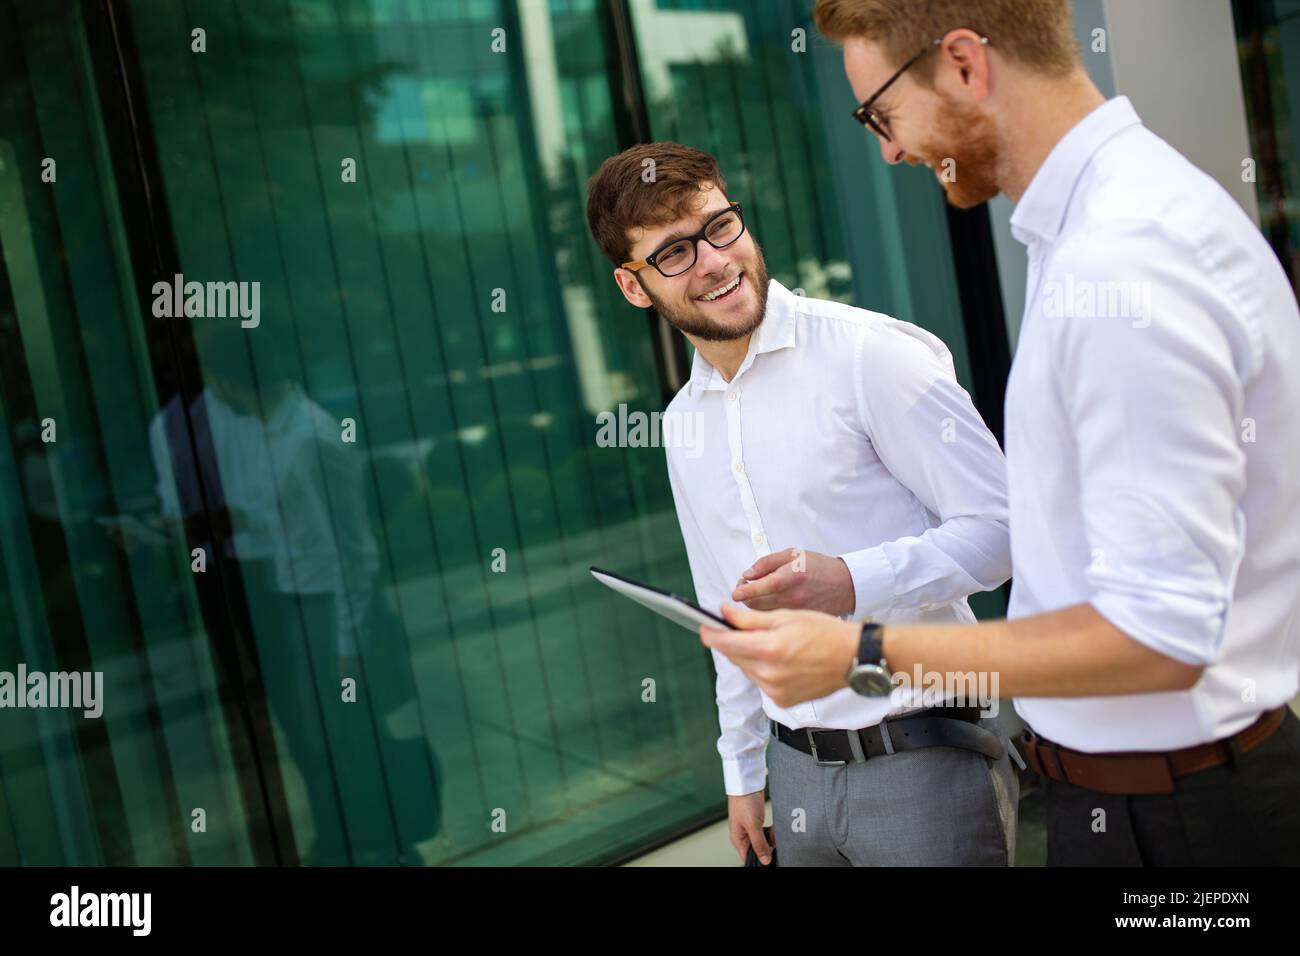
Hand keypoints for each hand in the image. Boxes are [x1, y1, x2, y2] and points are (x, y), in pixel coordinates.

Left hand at [701, 604, 860, 708]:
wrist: (853, 658)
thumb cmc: (824, 632)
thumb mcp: (786, 616)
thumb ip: (750, 619)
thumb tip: (724, 614)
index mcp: (768, 650)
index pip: (724, 644)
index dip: (710, 634)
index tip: (704, 626)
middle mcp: (768, 675)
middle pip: (734, 657)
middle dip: (733, 642)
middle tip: (740, 628)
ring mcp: (775, 691)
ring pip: (747, 670)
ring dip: (749, 656)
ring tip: (770, 643)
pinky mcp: (782, 702)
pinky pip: (761, 682)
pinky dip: (763, 670)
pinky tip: (780, 660)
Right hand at [727, 790, 771, 863]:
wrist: (747, 783)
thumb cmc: (743, 801)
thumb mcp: (753, 825)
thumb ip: (759, 844)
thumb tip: (765, 861)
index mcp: (738, 839)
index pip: (749, 857)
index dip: (760, 860)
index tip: (771, 857)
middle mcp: (743, 836)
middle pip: (757, 850)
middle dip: (768, 847)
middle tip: (773, 840)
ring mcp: (750, 829)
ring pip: (763, 842)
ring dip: (770, 839)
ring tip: (773, 832)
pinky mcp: (757, 822)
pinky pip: (766, 833)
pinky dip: (771, 832)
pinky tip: (773, 828)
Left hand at [730, 548, 854, 615]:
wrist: (846, 586)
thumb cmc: (820, 568)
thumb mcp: (793, 555)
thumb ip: (767, 563)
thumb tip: (747, 575)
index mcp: (790, 577)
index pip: (759, 587)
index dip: (742, 591)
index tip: (735, 592)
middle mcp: (793, 598)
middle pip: (756, 605)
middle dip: (745, 599)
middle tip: (744, 590)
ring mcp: (797, 614)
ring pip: (763, 616)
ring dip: (754, 607)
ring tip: (758, 597)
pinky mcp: (800, 623)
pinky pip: (776, 623)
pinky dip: (768, 617)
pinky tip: (771, 607)